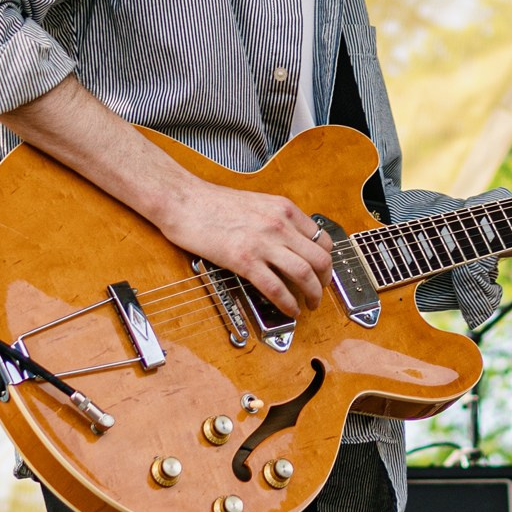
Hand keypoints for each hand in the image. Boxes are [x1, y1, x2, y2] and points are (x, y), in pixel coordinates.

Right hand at [155, 180, 336, 316]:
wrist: (184, 200)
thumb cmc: (211, 202)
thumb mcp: (256, 202)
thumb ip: (276, 220)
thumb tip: (288, 242)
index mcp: (283, 208)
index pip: (321, 237)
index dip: (326, 259)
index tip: (322, 270)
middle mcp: (279, 224)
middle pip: (320, 258)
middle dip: (325, 280)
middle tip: (320, 291)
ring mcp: (263, 243)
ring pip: (304, 274)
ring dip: (313, 294)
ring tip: (310, 304)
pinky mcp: (244, 260)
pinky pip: (276, 288)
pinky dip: (288, 303)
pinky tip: (289, 310)